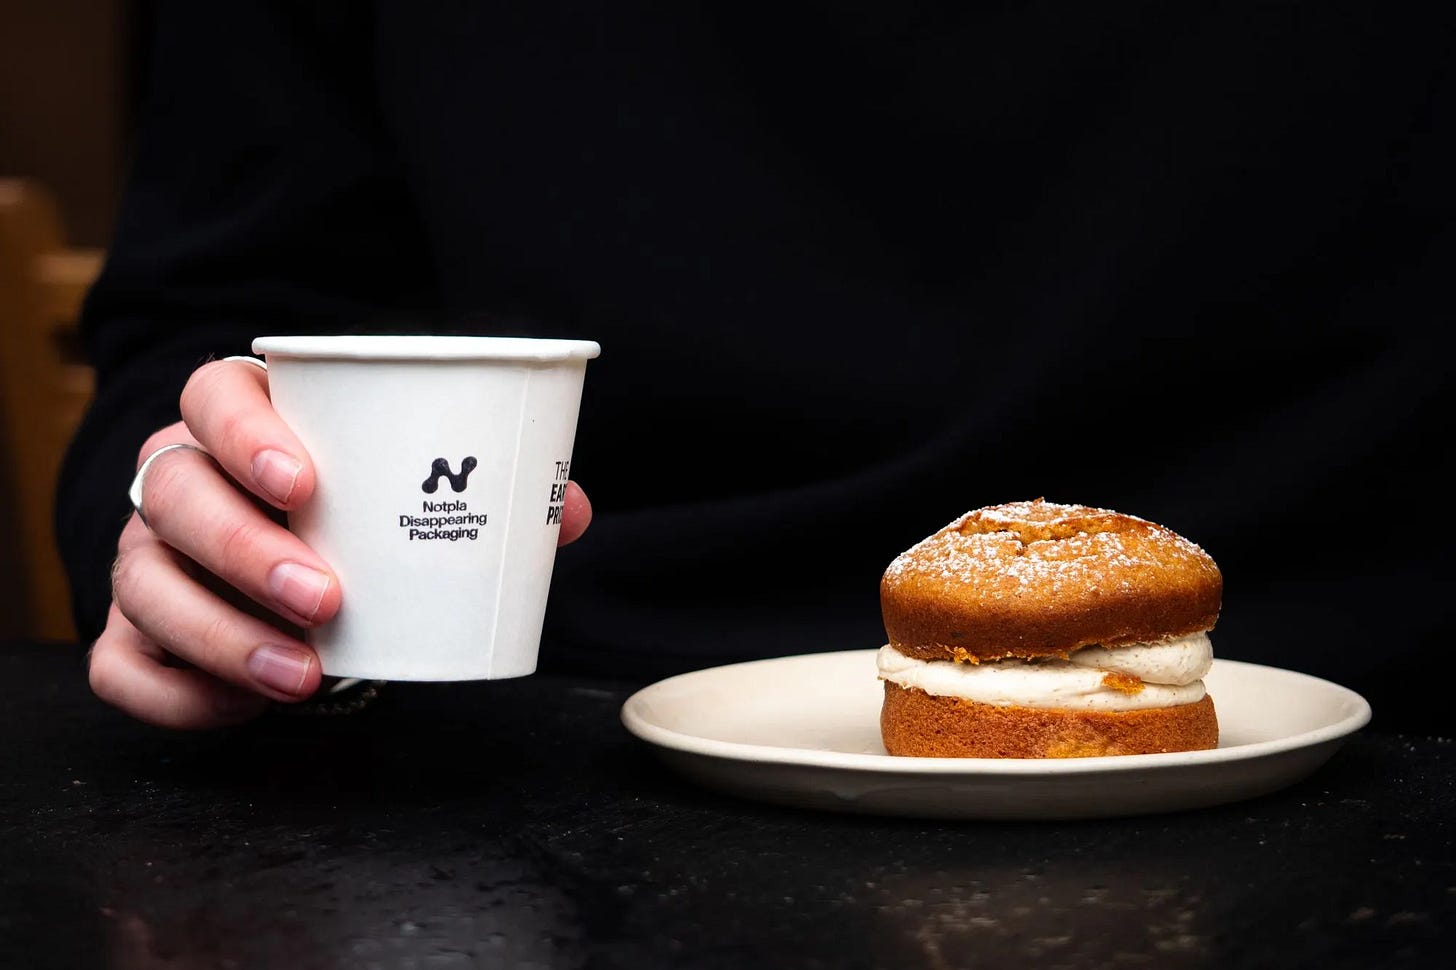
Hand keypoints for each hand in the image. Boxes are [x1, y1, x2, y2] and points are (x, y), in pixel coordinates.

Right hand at [88, 358, 592, 728]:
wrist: (289, 565)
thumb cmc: (355, 513)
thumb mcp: (411, 488)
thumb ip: (489, 492)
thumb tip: (569, 513)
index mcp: (241, 421)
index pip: (213, 395)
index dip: (244, 432)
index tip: (305, 481)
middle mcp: (176, 479)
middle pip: (172, 493)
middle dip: (244, 550)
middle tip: (326, 598)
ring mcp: (144, 555)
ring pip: (142, 583)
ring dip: (219, 632)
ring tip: (302, 674)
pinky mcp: (132, 632)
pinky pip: (120, 664)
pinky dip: (178, 693)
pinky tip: (246, 705)